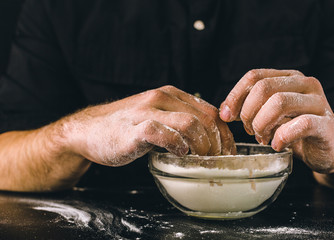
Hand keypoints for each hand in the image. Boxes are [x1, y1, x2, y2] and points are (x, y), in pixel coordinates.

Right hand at [60, 85, 235, 166]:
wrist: (89, 130)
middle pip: (205, 119)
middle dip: (217, 144)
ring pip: (189, 124)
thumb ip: (179, 122)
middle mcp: (161, 98)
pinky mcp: (133, 129)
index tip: (227, 152)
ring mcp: (146, 112)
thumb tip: (210, 138)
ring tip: (200, 160)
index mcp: (171, 95)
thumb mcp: (158, 117)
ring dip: (201, 146)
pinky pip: (162, 134)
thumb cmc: (126, 127)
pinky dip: (176, 145)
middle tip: (218, 161)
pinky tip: (179, 154)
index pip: (210, 112)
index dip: (224, 134)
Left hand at [219, 69, 333, 173]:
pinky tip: (277, 145)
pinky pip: (299, 124)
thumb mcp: (270, 115)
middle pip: (263, 87)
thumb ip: (250, 108)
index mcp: (288, 77)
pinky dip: (281, 137)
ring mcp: (318, 102)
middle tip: (249, 130)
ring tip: (262, 137)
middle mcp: (304, 84)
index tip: (226, 116)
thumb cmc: (296, 130)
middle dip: (248, 112)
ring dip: (262, 124)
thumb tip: (223, 111)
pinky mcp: (326, 124)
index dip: (235, 96)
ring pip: (279, 102)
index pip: (254, 76)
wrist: (331, 148)